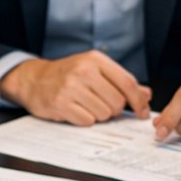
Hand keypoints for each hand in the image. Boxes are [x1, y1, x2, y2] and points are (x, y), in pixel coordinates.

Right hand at [0, 51, 150, 125]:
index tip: (142, 112)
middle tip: (102, 105)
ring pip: (104, 114)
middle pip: (117, 102)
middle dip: (114, 109)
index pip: (128, 83)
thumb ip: (120, 82)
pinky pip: (87, 121)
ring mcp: (71, 87)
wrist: (33, 80)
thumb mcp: (94, 70)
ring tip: (86, 106)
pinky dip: (85, 120)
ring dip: (99, 115)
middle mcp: (83, 71)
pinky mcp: (61, 103)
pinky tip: (76, 111)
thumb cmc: (67, 75)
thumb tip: (146, 95)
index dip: (138, 101)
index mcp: (95, 60)